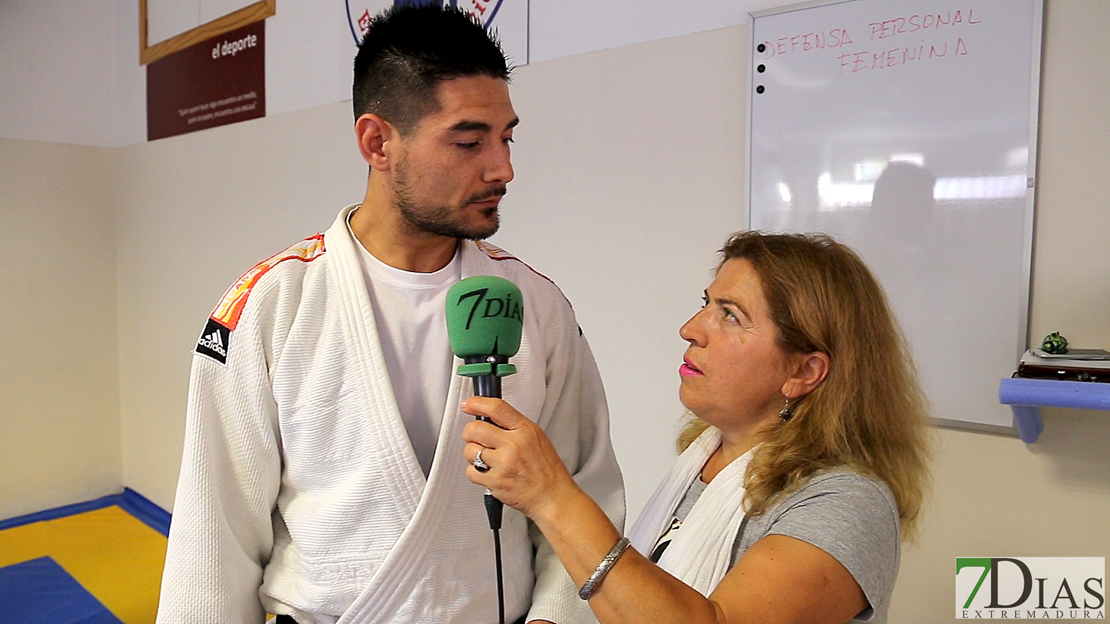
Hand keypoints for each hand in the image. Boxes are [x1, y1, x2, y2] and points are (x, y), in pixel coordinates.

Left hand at [461, 397, 579, 520]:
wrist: (552, 496)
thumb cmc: (547, 470)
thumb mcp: (538, 438)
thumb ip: (514, 426)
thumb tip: (490, 418)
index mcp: (525, 431)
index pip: (496, 408)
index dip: (477, 403)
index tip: (468, 405)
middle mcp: (514, 445)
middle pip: (475, 429)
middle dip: (470, 432)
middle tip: (475, 437)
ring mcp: (503, 464)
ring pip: (469, 450)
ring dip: (472, 454)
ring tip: (485, 458)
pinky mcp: (495, 482)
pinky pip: (471, 472)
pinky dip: (475, 472)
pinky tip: (487, 472)